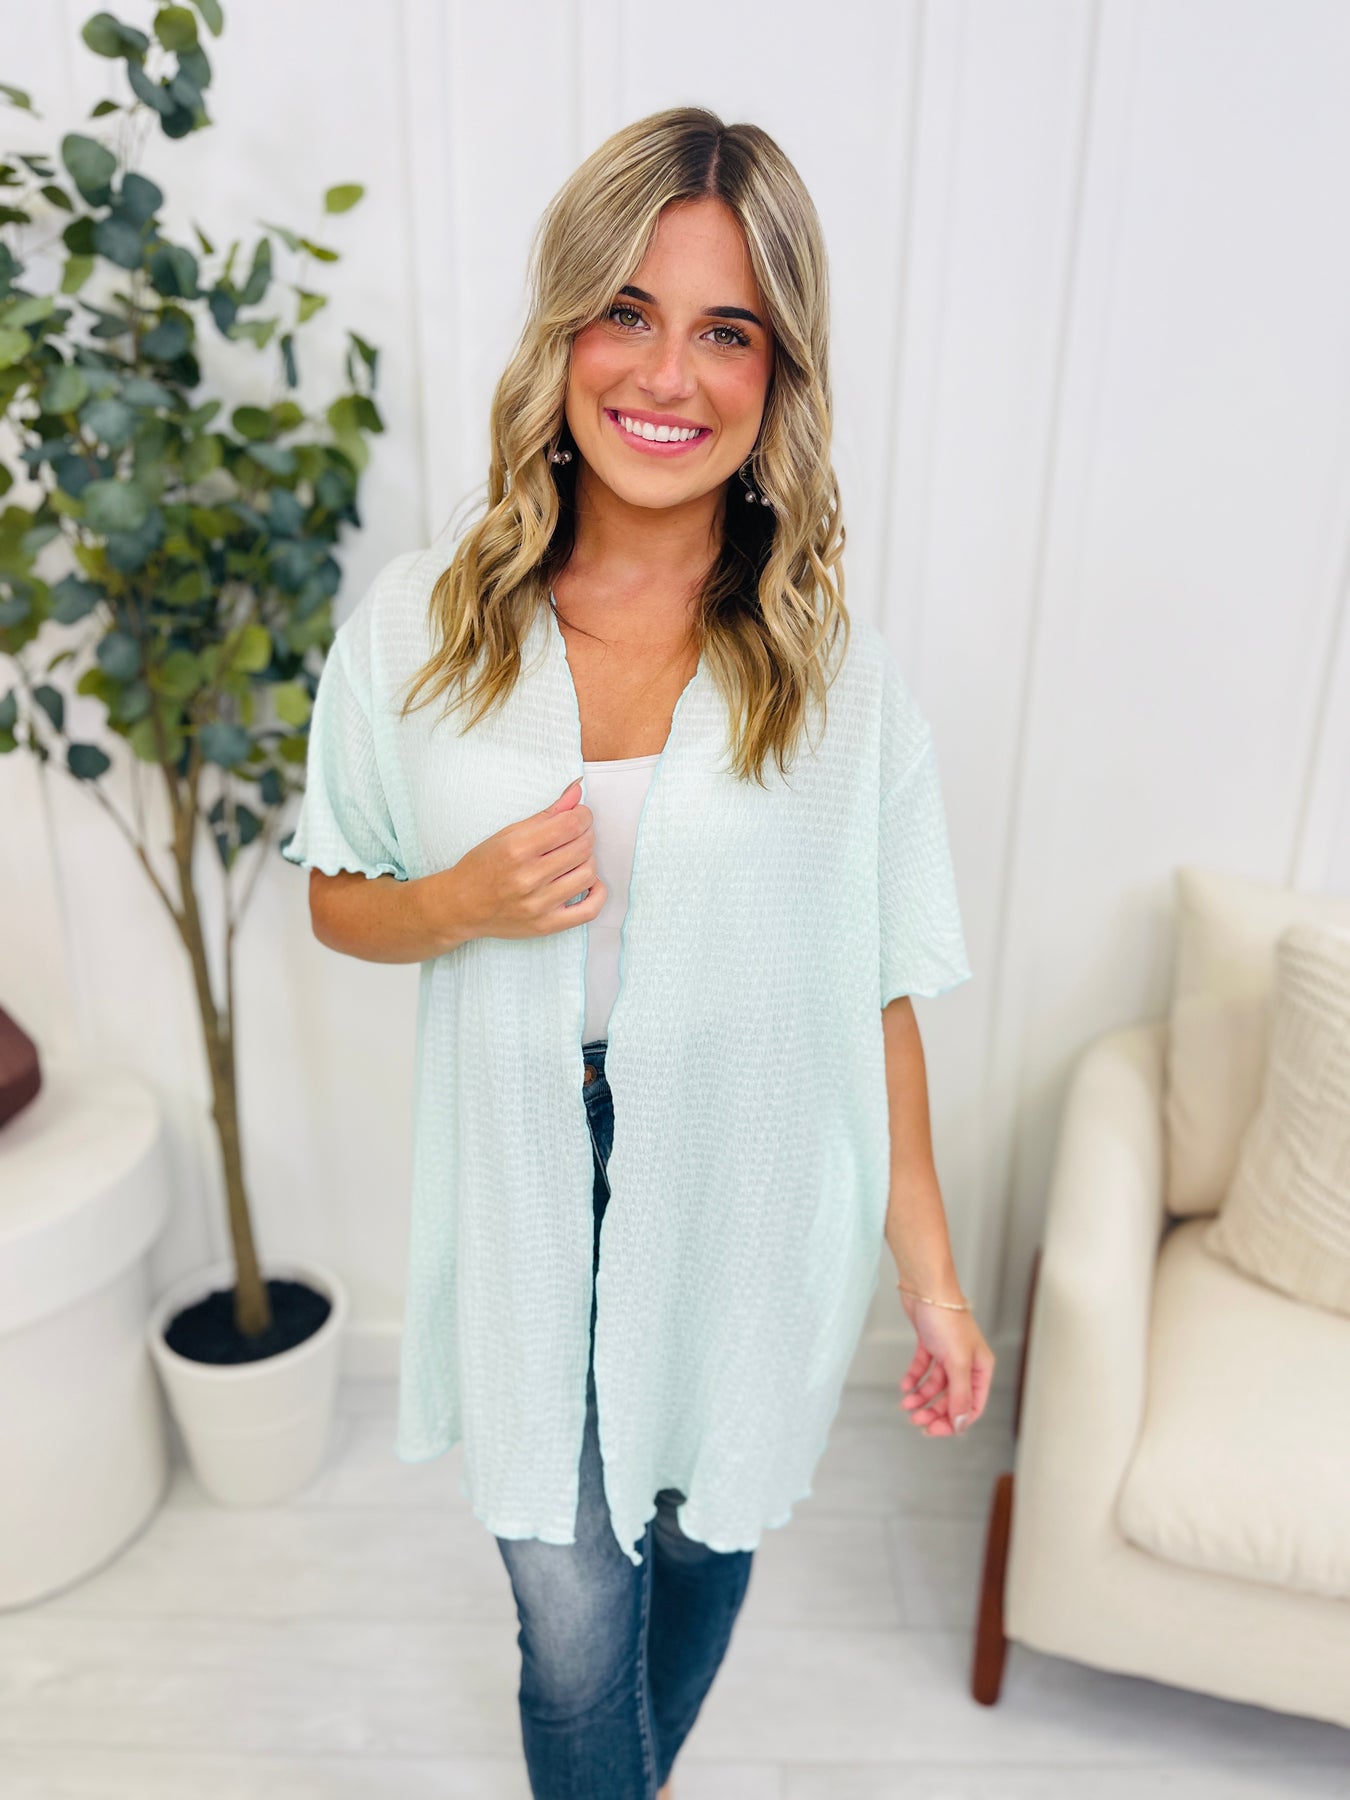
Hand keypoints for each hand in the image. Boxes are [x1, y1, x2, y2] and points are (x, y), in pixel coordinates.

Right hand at [426, 778, 608, 945]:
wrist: (461, 906)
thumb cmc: (483, 866)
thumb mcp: (508, 833)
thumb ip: (547, 814)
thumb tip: (577, 790)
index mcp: (517, 849)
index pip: (570, 825)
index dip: (583, 816)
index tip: (579, 815)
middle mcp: (528, 878)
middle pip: (582, 848)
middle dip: (586, 835)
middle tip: (576, 835)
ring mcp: (538, 904)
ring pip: (588, 874)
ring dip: (588, 860)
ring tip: (574, 858)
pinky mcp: (546, 925)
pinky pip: (589, 910)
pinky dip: (597, 893)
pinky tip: (588, 882)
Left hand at [896, 1289, 995, 1436]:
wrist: (926, 1288)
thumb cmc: (947, 1320)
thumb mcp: (957, 1363)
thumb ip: (959, 1395)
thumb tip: (961, 1425)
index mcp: (981, 1368)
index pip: (972, 1405)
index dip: (954, 1421)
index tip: (933, 1430)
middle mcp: (967, 1362)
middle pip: (952, 1397)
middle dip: (933, 1410)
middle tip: (915, 1418)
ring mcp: (948, 1353)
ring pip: (936, 1385)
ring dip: (921, 1396)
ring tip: (906, 1403)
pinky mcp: (930, 1343)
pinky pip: (923, 1368)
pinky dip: (914, 1377)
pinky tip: (904, 1385)